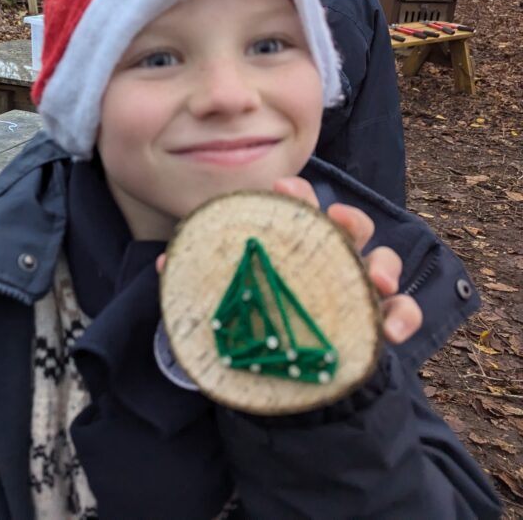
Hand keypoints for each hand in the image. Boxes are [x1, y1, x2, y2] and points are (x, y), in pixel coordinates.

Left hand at [155, 176, 423, 344]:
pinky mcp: (376, 321)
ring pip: (381, 260)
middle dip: (347, 218)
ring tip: (375, 279)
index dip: (294, 193)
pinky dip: (402, 315)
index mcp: (292, 244)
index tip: (283, 189)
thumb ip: (197, 279)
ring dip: (382, 264)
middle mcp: (328, 258)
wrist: (283, 375)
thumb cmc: (255, 322)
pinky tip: (391, 333)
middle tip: (337, 223)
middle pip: (347, 225)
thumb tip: (162, 261)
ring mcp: (356, 288)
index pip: (297, 207)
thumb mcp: (222, 300)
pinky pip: (401, 311)